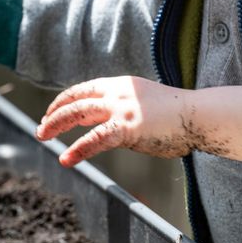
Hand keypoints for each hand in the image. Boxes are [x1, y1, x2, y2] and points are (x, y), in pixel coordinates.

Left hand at [35, 76, 197, 166]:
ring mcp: (122, 108)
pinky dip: (78, 148)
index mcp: (122, 84)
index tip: (52, 111)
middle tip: (41, 127)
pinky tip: (66, 158)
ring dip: (56, 124)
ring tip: (41, 136)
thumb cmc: (180, 117)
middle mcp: (118, 92)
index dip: (66, 100)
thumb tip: (111, 132)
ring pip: (79, 112)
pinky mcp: (127, 127)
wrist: (200, 115)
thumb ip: (126, 114)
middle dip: (55, 113)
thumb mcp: (147, 107)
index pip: (85, 89)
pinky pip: (95, 138)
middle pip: (77, 99)